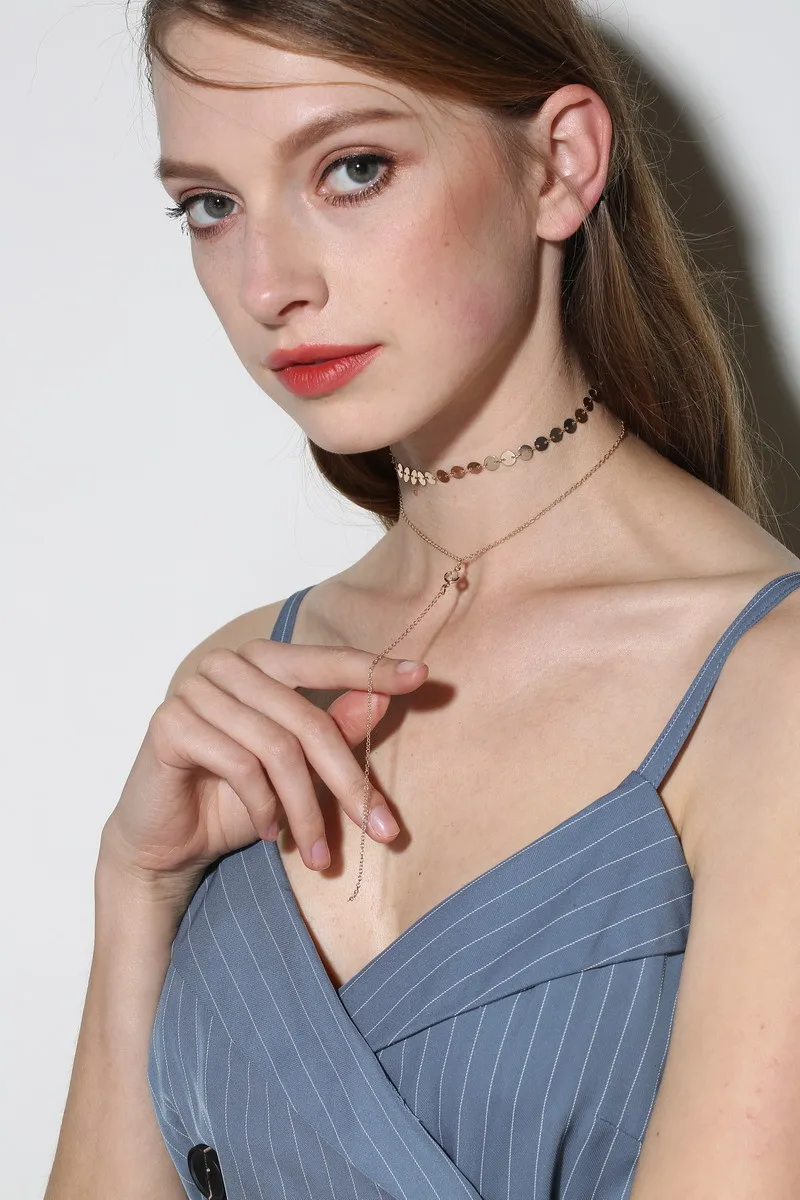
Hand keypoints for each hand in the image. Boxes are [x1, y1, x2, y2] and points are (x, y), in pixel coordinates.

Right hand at [101, 641, 426, 886]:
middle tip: (382, 832)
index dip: (373, 671)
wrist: (166, 841)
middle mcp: (227, 664)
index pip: (326, 660)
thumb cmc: (234, 798)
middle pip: (308, 720)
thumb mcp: (299, 769)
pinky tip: (268, 832)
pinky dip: (264, 807)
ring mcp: (194, 689)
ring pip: (278, 749)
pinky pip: (240, 765)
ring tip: (317, 852)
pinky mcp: (170, 723)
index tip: (422, 677)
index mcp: (262, 661)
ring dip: (306, 810)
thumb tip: (383, 700)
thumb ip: (335, 730)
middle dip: (349, 783)